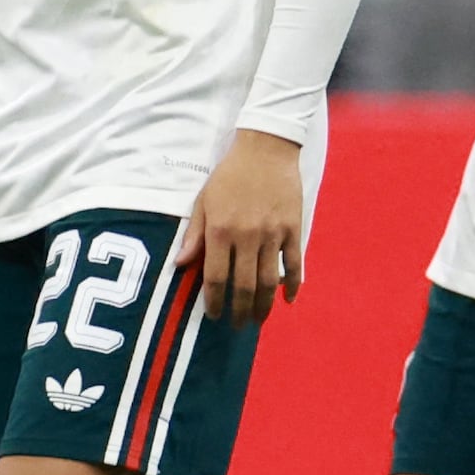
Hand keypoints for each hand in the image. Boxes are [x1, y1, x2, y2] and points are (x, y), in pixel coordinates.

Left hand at [182, 127, 307, 324]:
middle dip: (240, 310)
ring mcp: (272, 234)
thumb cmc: (229, 175)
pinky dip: (292, 285)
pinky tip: (288, 300)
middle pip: (243, 285)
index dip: (214, 301)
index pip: (215, 277)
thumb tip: (180, 265)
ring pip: (268, 281)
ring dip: (264, 305)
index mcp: (220, 230)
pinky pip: (293, 264)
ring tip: (259, 320)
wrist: (266, 149)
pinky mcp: (292, 228)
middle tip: (237, 325)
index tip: (214, 315)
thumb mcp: (204, 201)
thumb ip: (194, 235)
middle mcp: (246, 236)